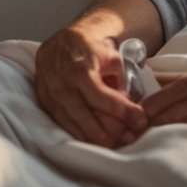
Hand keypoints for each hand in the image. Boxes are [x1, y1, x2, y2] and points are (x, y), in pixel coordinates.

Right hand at [34, 26, 148, 147]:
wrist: (58, 43)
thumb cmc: (87, 49)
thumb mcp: (109, 56)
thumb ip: (119, 79)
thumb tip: (129, 104)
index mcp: (79, 70)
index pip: (102, 97)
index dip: (123, 111)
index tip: (140, 120)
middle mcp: (63, 86)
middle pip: (87, 117)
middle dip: (111, 130)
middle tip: (131, 137)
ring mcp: (52, 98)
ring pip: (75, 125)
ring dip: (97, 138)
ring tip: (117, 143)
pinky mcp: (46, 105)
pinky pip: (64, 125)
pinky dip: (81, 135)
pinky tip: (95, 141)